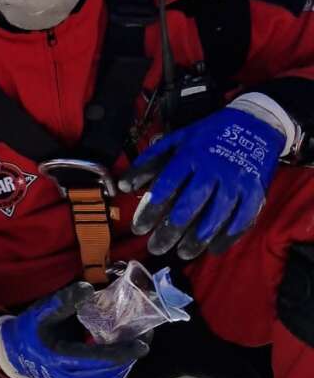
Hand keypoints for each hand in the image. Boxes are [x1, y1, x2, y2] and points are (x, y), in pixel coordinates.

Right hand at [0, 283, 147, 377]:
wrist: (13, 352)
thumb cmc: (30, 328)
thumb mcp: (43, 310)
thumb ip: (65, 300)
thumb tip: (88, 289)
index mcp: (60, 357)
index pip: (100, 358)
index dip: (124, 352)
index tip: (143, 344)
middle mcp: (67, 377)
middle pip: (109, 371)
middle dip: (130, 357)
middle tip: (144, 339)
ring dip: (125, 366)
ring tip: (135, 347)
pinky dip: (116, 374)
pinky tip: (121, 361)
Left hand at [120, 106, 283, 259]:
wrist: (254, 123)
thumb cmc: (207, 136)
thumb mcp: (175, 140)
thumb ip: (148, 162)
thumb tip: (122, 186)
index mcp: (190, 155)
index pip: (166, 186)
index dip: (150, 210)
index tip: (139, 229)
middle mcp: (213, 169)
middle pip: (190, 205)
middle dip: (171, 229)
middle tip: (156, 248)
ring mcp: (236, 181)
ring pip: (216, 215)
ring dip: (199, 238)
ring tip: (183, 254)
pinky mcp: (255, 190)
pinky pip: (243, 217)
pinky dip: (229, 235)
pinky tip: (213, 249)